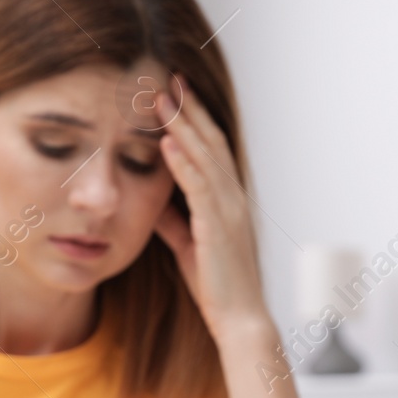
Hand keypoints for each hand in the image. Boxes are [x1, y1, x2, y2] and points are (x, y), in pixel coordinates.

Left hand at [152, 74, 269, 340]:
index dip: (193, 119)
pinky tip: (166, 141)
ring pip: (204, 156)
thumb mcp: (188, 246)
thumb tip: (158, 202)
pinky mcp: (217, 226)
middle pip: (208, 142)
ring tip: (161, 98)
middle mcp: (232, 197)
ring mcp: (228, 209)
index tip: (174, 93)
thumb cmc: (217, 285)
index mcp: (227, 199)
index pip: (209, 149)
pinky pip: (198, 186)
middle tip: (168, 79)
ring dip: (181, 124)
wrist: (239, 318)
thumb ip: (175, 221)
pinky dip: (182, 162)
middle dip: (188, 109)